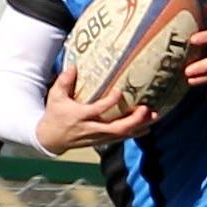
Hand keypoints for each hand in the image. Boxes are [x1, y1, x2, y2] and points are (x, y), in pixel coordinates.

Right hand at [35, 62, 155, 153]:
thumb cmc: (55, 115)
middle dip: (133, 120)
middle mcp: (92, 128)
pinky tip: (148, 126)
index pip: (97, 110)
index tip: (120, 92)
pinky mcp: (102, 140)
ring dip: (139, 126)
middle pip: (116, 128)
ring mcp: (99, 136)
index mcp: (80, 116)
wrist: (51, 139)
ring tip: (155, 116)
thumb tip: (74, 66)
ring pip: (122, 135)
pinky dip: (135, 133)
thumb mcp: (55, 97)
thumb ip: (64, 81)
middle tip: (146, 109)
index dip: (110, 103)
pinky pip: (121, 138)